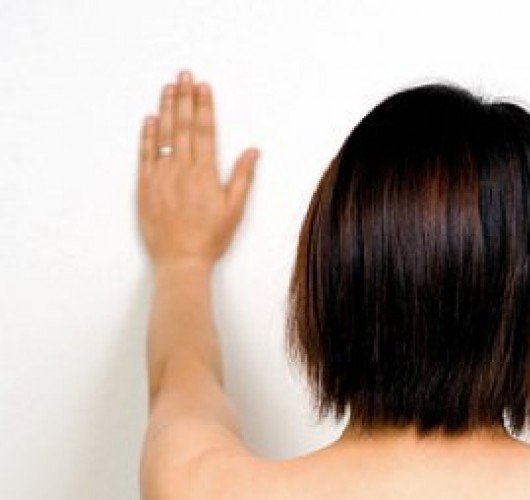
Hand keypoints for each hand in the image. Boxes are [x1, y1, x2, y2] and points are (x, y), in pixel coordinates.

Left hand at [137, 69, 258, 268]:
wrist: (180, 262)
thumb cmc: (209, 240)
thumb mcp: (234, 210)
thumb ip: (242, 178)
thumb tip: (252, 151)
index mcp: (205, 174)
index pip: (205, 131)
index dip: (204, 106)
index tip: (203, 87)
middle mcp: (182, 170)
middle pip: (184, 126)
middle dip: (185, 98)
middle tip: (184, 75)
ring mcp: (161, 177)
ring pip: (164, 134)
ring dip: (166, 108)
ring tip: (168, 88)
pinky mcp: (145, 187)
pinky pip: (146, 154)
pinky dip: (148, 135)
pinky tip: (150, 119)